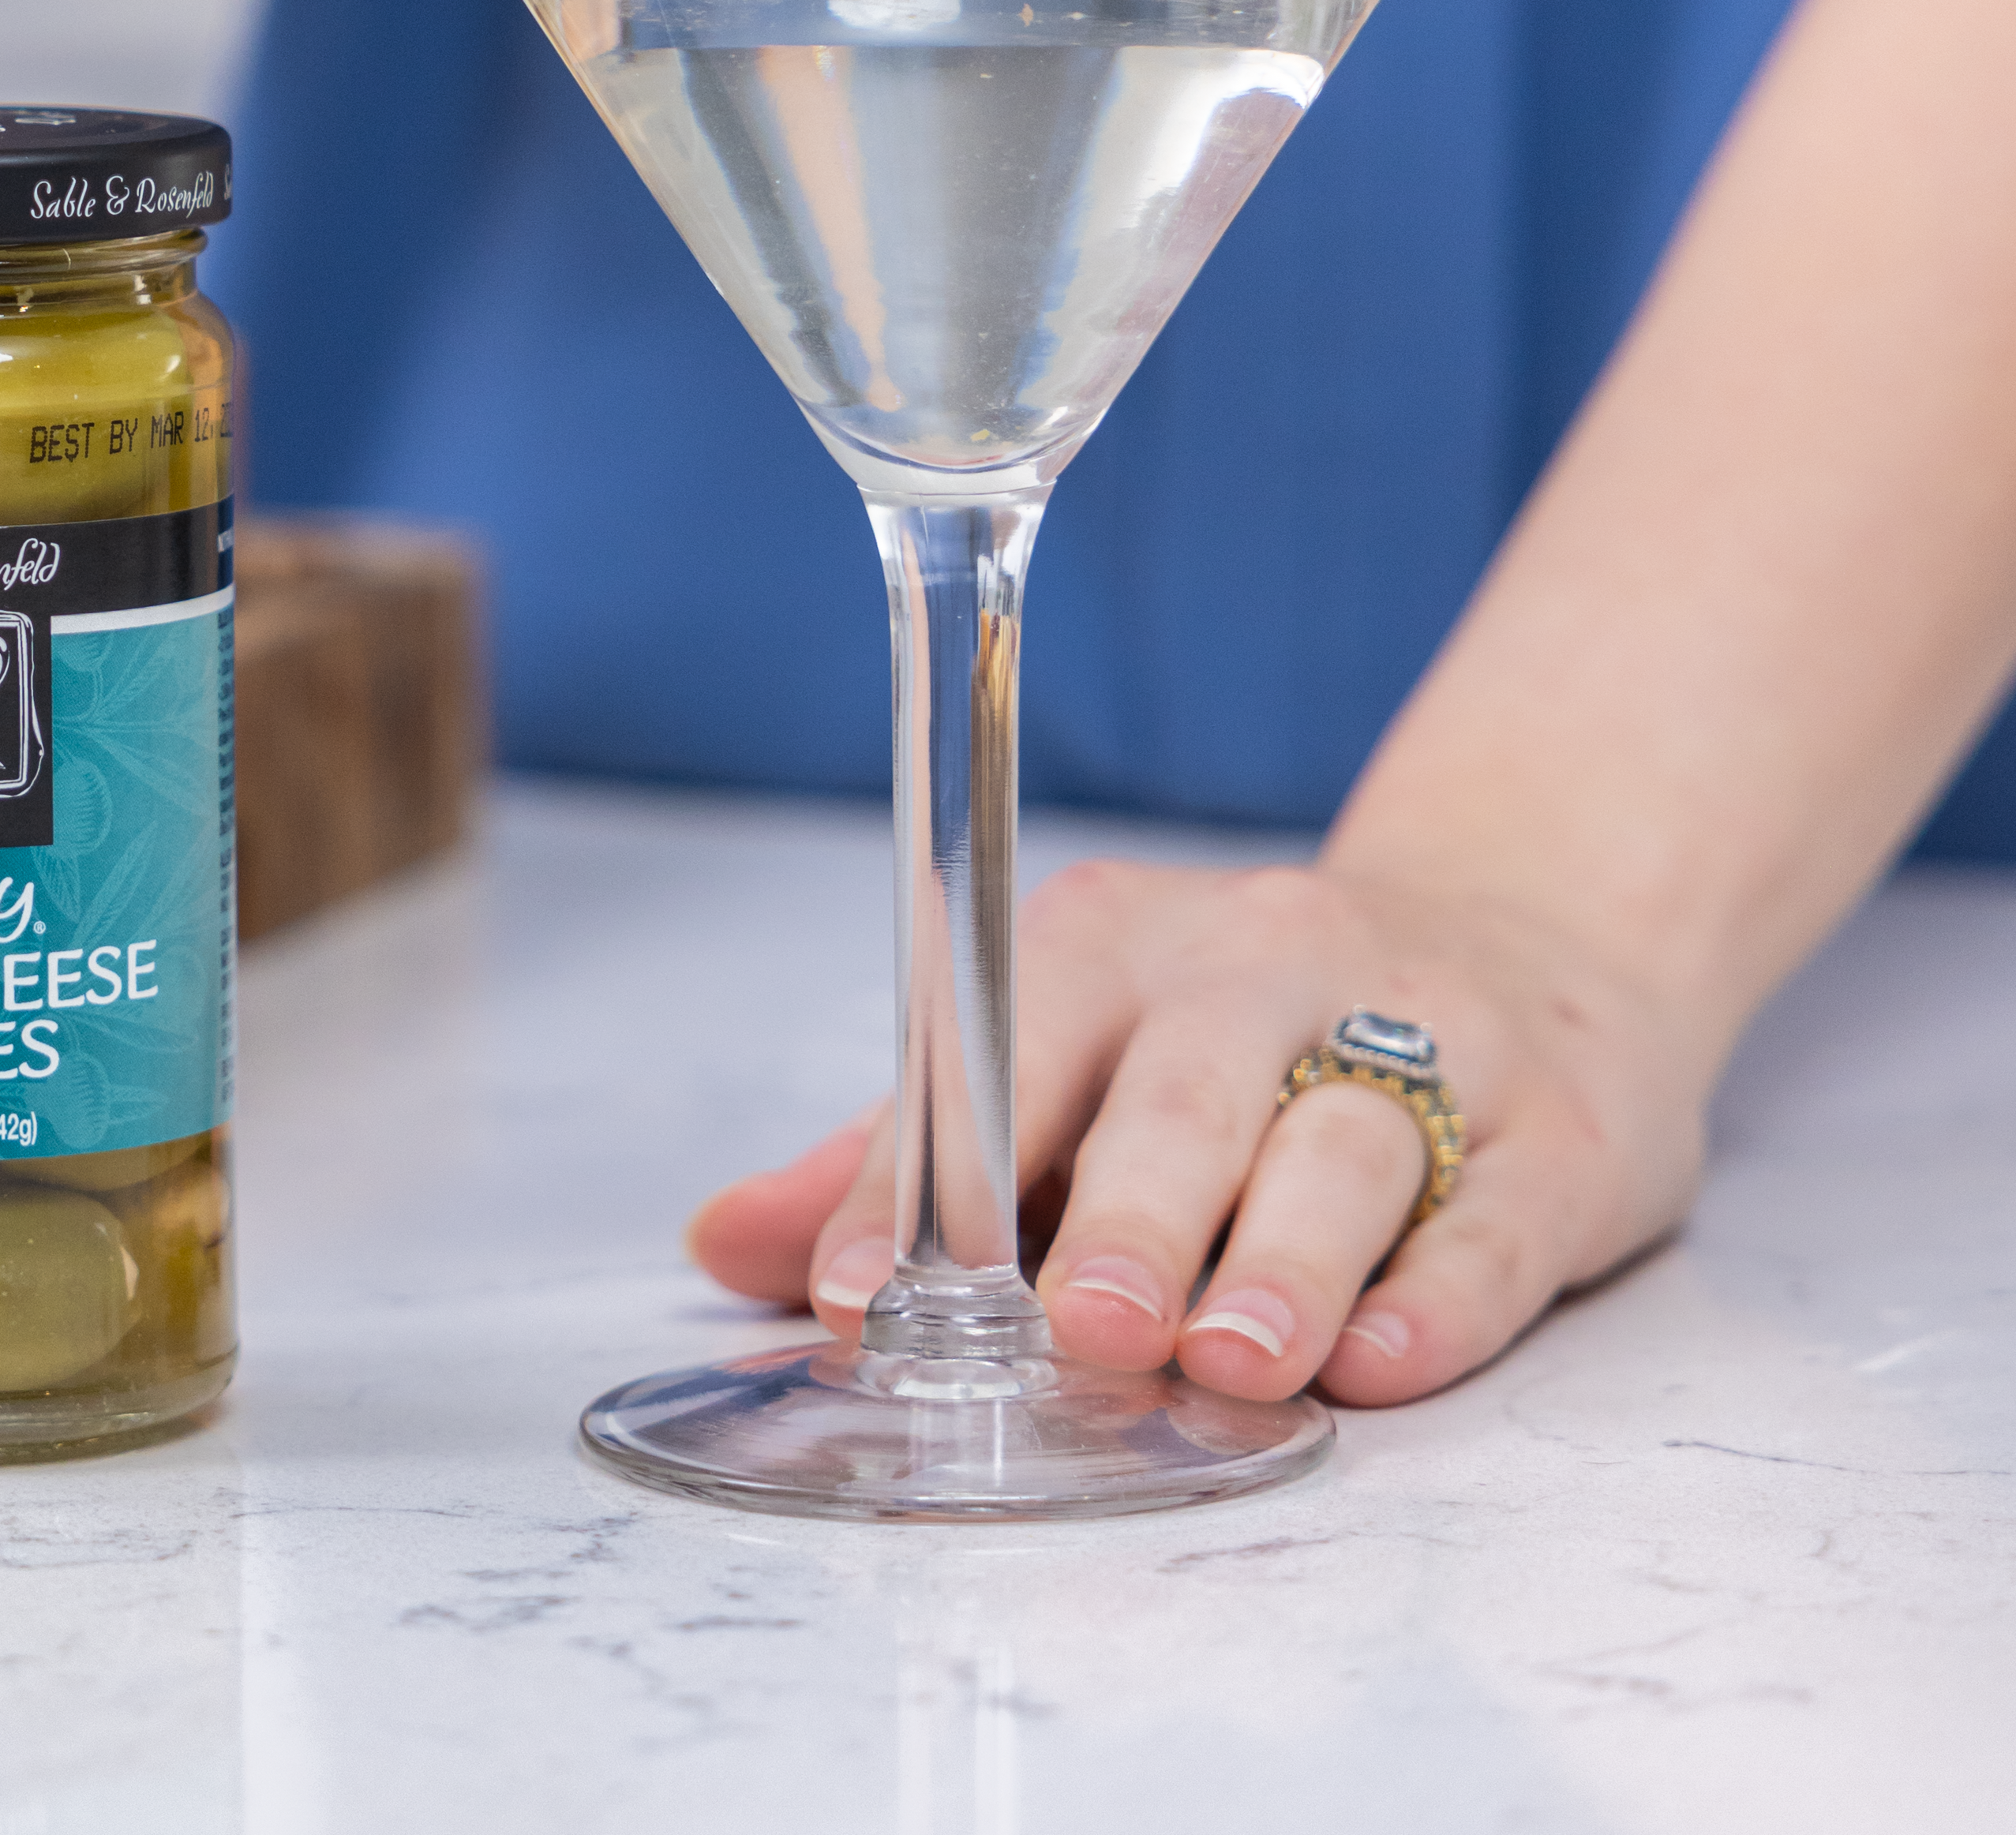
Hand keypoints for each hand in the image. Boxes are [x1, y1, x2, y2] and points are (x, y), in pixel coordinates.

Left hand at [686, 856, 1717, 1404]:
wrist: (1528, 928)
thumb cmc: (1241, 1030)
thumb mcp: (1070, 1055)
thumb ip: (908, 1154)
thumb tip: (725, 1243)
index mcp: (1114, 945)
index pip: (997, 1046)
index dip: (920, 1175)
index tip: (859, 1292)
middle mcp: (1263, 965)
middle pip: (1181, 1089)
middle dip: (1123, 1213)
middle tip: (1077, 1324)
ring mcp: (1425, 1034)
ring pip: (1340, 1143)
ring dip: (1280, 1257)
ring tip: (1233, 1360)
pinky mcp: (1562, 1125)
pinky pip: (1495, 1215)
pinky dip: (1438, 1291)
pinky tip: (1382, 1356)